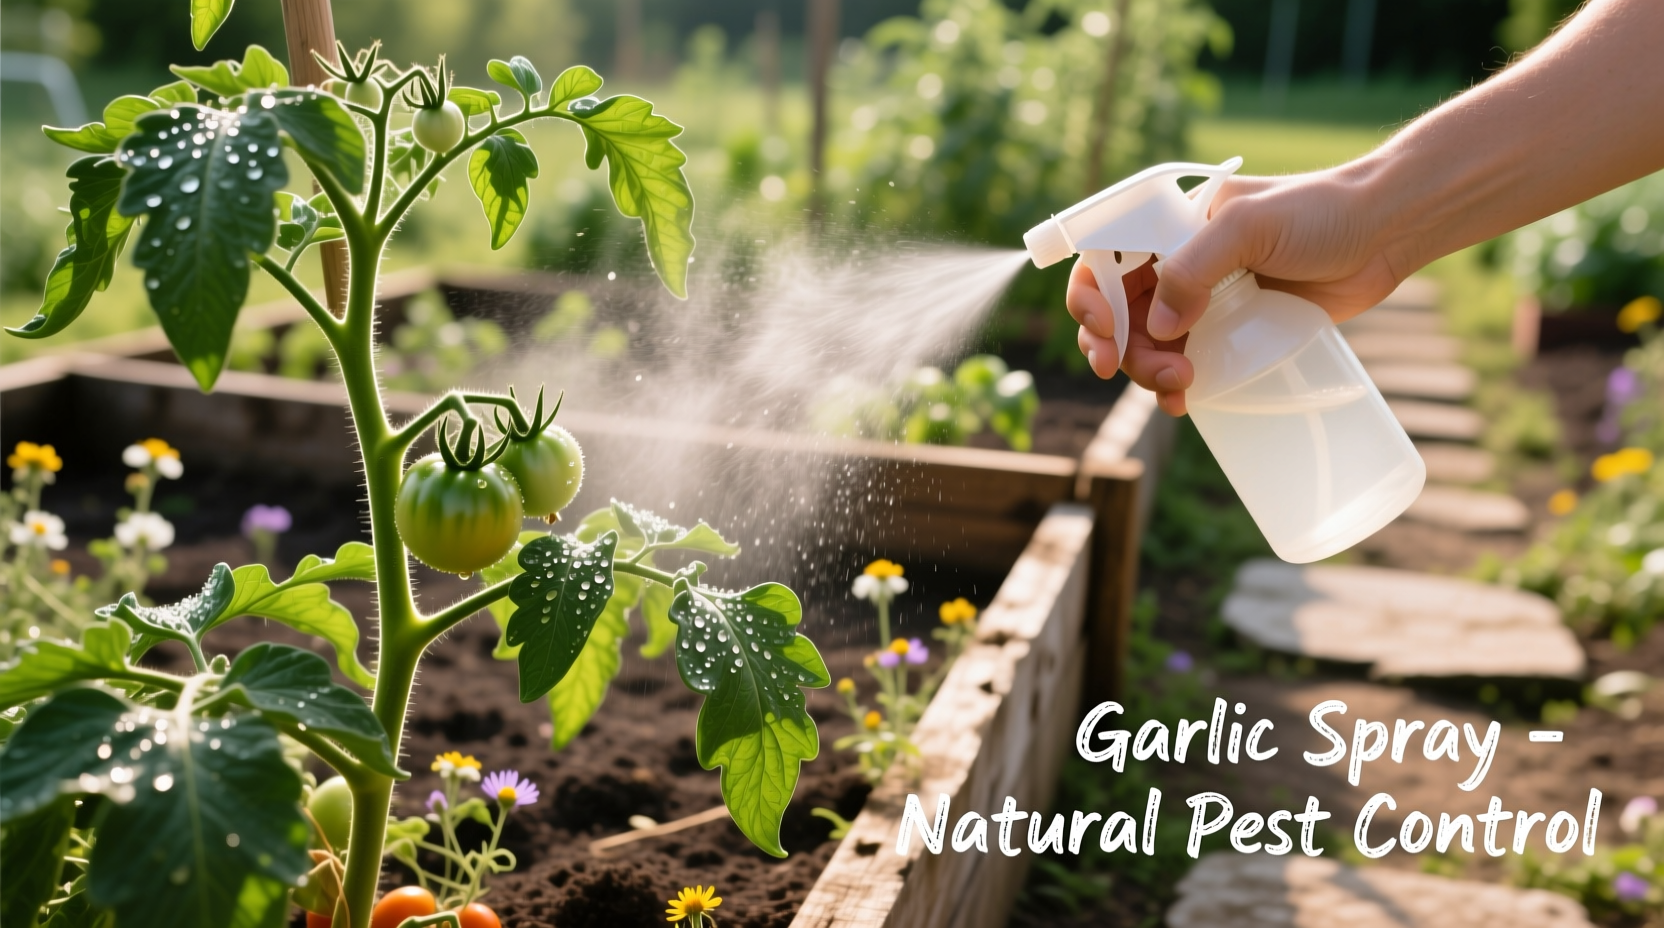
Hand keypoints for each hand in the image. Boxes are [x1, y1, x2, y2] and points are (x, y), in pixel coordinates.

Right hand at [1066, 170, 1407, 415]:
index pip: (1104, 260)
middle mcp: (1179, 260)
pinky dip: (1177, 383)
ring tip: (1180, 387)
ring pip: (1149, 342)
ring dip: (1149, 371)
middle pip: (1120, 311)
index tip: (1107, 336)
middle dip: (1123, 348)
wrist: (1388, 229)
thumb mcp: (1250, 227)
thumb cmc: (1322, 212)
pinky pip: (1188, 359)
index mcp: (1170, 224)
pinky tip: (1186, 400)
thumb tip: (1158, 327)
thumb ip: (1194, 267)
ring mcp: (1206, 297)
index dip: (1092, 300)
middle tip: (1159, 374)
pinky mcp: (1235, 327)